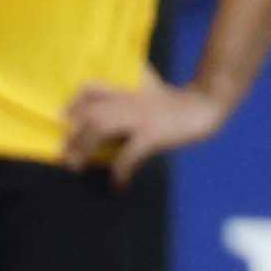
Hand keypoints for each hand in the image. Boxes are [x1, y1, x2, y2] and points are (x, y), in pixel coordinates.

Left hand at [59, 76, 228, 179]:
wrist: (206, 106)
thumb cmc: (175, 101)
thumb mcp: (147, 88)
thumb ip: (125, 93)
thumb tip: (100, 111)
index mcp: (126, 85)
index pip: (90, 87)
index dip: (73, 103)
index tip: (64, 117)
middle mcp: (129, 98)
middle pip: (90, 112)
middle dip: (74, 133)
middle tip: (65, 152)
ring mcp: (140, 116)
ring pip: (100, 128)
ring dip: (84, 149)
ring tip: (76, 167)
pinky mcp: (152, 135)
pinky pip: (128, 156)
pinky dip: (120, 172)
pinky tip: (119, 185)